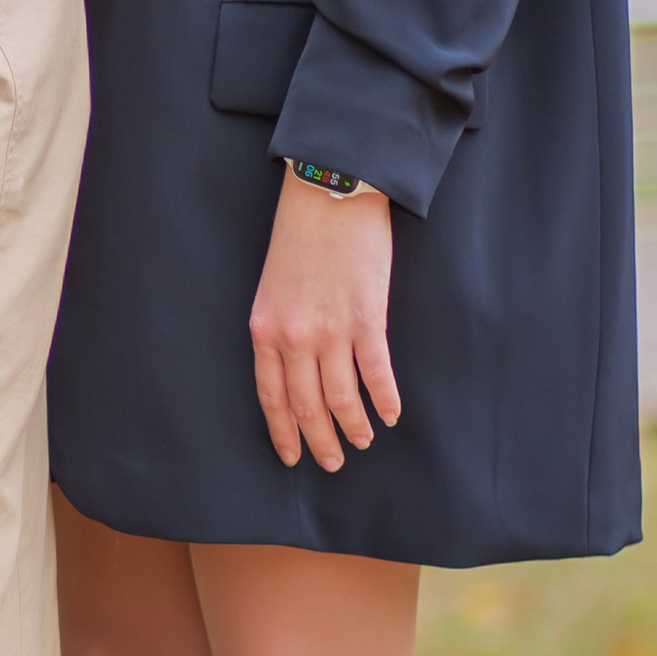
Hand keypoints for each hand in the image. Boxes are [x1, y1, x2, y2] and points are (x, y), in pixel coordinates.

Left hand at [249, 170, 399, 472]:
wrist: (329, 193)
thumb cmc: (300, 236)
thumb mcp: (273, 287)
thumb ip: (280, 329)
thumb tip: (296, 370)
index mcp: (264, 329)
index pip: (271, 397)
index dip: (283, 432)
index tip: (293, 457)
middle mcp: (293, 338)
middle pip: (307, 406)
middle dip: (321, 441)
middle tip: (334, 462)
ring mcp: (331, 331)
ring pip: (343, 399)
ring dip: (355, 427)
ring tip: (364, 440)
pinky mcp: (367, 319)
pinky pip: (377, 374)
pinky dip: (386, 400)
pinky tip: (392, 414)